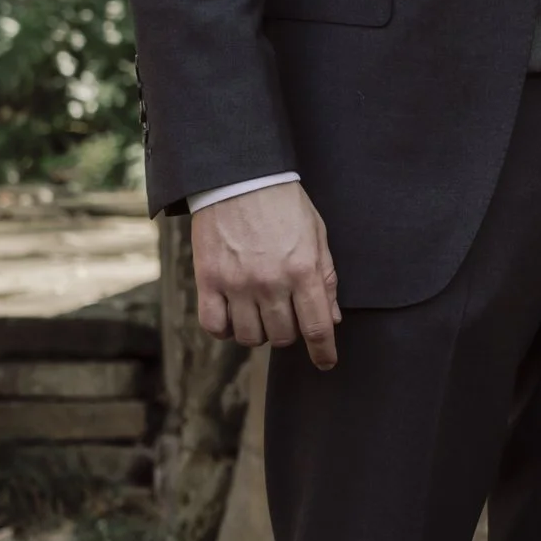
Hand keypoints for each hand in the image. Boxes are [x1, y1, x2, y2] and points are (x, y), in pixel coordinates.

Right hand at [191, 181, 340, 369]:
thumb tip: (332, 318)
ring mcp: (236, 283)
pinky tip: (233, 315)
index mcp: (302, 270)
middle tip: (286, 314)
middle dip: (289, 332)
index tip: (326, 362)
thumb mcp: (317, 235)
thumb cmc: (283, 204)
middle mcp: (270, 282)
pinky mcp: (207, 280)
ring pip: (249, 337)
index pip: (317, 327)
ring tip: (259, 312)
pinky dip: (225, 329)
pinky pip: (214, 326)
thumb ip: (326, 278)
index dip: (324, 352)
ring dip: (258, 332)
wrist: (238, 177)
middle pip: (282, 336)